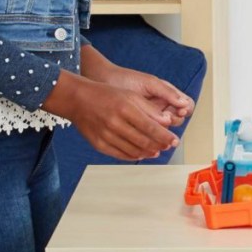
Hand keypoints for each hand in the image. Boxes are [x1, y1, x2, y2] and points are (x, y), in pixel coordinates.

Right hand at [43, 71, 179, 160]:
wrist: (77, 99)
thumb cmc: (106, 95)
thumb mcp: (130, 95)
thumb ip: (150, 109)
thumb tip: (167, 121)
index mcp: (125, 108)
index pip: (151, 127)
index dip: (165, 136)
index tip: (175, 140)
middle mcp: (115, 123)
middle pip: (144, 140)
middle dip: (160, 145)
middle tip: (168, 146)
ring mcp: (105, 135)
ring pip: (133, 150)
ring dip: (148, 152)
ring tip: (157, 151)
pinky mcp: (98, 144)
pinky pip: (120, 155)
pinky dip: (133, 156)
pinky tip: (141, 154)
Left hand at [99, 66, 193, 127]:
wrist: (102, 82)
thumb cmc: (125, 79)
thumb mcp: (149, 83)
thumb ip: (167, 92)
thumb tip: (184, 104)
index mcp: (167, 95)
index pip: (186, 105)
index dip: (186, 110)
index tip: (179, 111)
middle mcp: (162, 107)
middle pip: (178, 119)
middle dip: (174, 120)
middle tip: (166, 118)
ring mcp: (150, 118)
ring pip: (165, 129)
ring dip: (164, 130)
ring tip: (155, 124)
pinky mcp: (139, 126)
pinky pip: (151, 134)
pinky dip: (151, 136)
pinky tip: (147, 132)